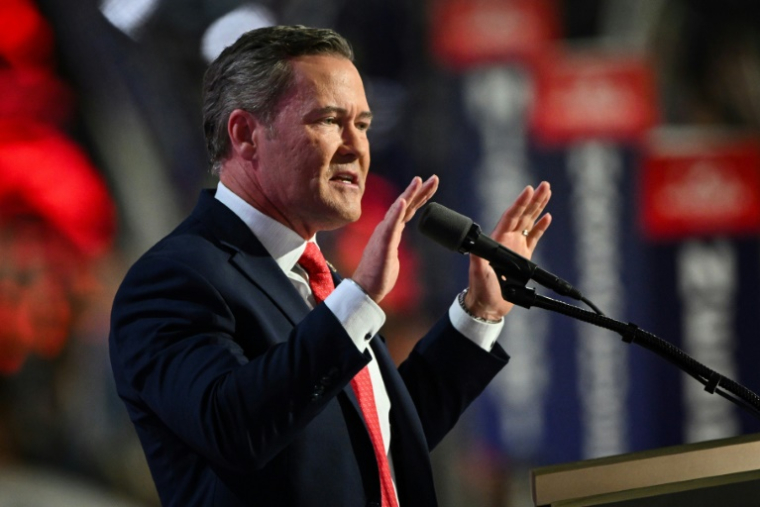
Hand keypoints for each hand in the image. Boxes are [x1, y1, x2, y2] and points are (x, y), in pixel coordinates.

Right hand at [352, 175, 438, 301]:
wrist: (365, 289)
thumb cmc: (377, 275)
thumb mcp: (391, 257)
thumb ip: (393, 246)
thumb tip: (395, 246)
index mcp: (390, 231)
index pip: (408, 210)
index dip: (419, 197)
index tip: (429, 185)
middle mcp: (387, 228)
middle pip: (405, 205)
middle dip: (419, 190)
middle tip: (434, 178)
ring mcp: (384, 234)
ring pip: (398, 210)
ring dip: (409, 194)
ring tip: (419, 180)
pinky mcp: (383, 243)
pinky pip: (391, 225)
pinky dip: (397, 212)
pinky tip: (403, 201)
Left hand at [465, 181, 551, 319]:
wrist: (487, 304)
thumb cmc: (480, 289)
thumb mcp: (478, 273)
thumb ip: (477, 259)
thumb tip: (474, 245)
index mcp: (497, 240)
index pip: (511, 216)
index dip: (520, 203)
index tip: (528, 189)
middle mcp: (507, 240)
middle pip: (522, 215)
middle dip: (533, 200)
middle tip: (544, 185)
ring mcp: (516, 247)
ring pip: (529, 223)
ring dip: (538, 208)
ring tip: (547, 192)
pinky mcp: (523, 257)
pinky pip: (533, 238)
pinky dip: (540, 228)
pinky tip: (547, 217)